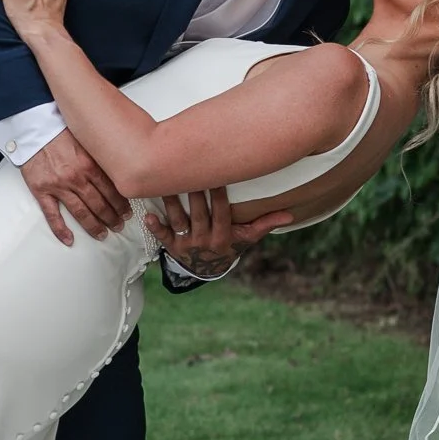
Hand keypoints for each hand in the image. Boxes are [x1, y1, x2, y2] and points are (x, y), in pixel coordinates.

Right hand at [20, 130, 129, 246]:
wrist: (31, 127)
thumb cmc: (58, 129)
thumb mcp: (85, 138)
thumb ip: (98, 154)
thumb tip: (117, 166)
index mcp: (89, 164)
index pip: (111, 190)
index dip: (121, 203)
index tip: (127, 211)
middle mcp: (76, 177)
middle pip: (99, 204)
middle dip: (111, 217)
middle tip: (119, 225)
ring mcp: (58, 186)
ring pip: (81, 212)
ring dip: (94, 226)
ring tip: (102, 234)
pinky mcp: (41, 190)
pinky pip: (52, 214)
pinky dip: (61, 230)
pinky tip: (69, 240)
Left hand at [145, 187, 291, 275]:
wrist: (207, 269)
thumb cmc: (229, 245)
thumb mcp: (248, 237)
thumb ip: (266, 224)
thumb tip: (290, 215)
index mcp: (224, 236)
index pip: (222, 213)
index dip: (218, 196)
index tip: (216, 177)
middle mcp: (205, 240)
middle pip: (199, 214)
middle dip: (194, 193)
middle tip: (188, 170)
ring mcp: (187, 244)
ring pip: (179, 221)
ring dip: (171, 204)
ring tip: (164, 184)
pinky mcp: (172, 246)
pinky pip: (162, 237)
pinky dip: (155, 227)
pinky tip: (148, 216)